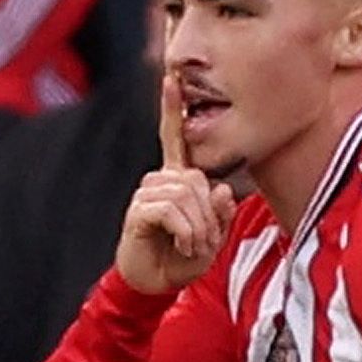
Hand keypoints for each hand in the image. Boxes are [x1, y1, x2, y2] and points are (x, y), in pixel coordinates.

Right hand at [114, 77, 238, 293]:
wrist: (155, 283)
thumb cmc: (183, 256)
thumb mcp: (214, 236)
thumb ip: (222, 213)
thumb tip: (222, 189)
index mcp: (178, 179)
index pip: (174, 138)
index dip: (172, 109)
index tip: (170, 78)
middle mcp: (160, 181)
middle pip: (196, 179)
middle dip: (210, 215)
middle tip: (205, 240)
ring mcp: (147, 194)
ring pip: (186, 195)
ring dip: (199, 228)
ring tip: (192, 246)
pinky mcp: (138, 211)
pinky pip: (172, 211)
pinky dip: (186, 233)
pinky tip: (181, 245)